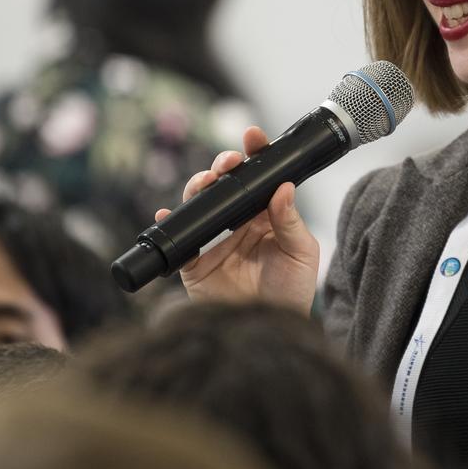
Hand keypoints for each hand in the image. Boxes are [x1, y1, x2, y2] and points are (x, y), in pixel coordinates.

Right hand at [161, 126, 319, 315]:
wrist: (268, 331)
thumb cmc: (290, 293)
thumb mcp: (300, 253)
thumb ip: (290, 221)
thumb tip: (284, 187)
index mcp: (266, 214)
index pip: (259, 178)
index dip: (255, 154)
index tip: (253, 137)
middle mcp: (238, 221)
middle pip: (225, 184)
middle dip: (223, 165)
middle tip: (228, 162)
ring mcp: (214, 238)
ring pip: (200, 202)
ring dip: (198, 186)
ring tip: (205, 182)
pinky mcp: (194, 260)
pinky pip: (178, 238)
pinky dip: (169, 223)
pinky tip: (167, 213)